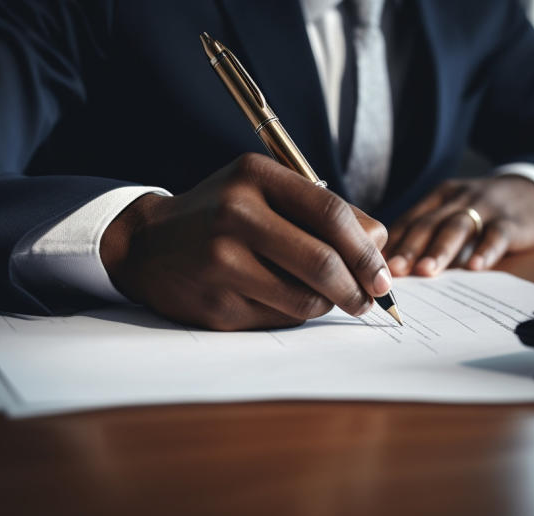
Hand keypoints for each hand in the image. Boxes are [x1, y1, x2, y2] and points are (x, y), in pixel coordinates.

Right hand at [100, 153, 390, 330]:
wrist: (150, 245)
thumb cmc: (223, 215)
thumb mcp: (266, 192)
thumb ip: (323, 212)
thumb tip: (379, 244)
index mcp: (254, 177)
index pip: (330, 213)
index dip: (366, 250)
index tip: (383, 275)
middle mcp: (235, 215)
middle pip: (322, 262)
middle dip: (358, 288)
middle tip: (369, 299)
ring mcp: (220, 262)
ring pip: (304, 300)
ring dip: (328, 305)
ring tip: (327, 298)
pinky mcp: (214, 304)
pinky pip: (278, 319)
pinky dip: (294, 316)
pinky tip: (282, 301)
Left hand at [383, 176, 533, 275]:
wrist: (531, 192)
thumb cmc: (481, 212)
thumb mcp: (453, 214)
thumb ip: (429, 236)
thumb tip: (393, 272)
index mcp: (438, 198)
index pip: (410, 221)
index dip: (392, 243)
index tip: (373, 266)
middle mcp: (457, 199)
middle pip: (429, 223)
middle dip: (409, 248)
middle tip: (392, 270)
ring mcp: (485, 208)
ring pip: (458, 227)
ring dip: (440, 250)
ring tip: (425, 271)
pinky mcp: (512, 221)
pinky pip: (496, 235)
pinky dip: (485, 251)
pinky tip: (474, 268)